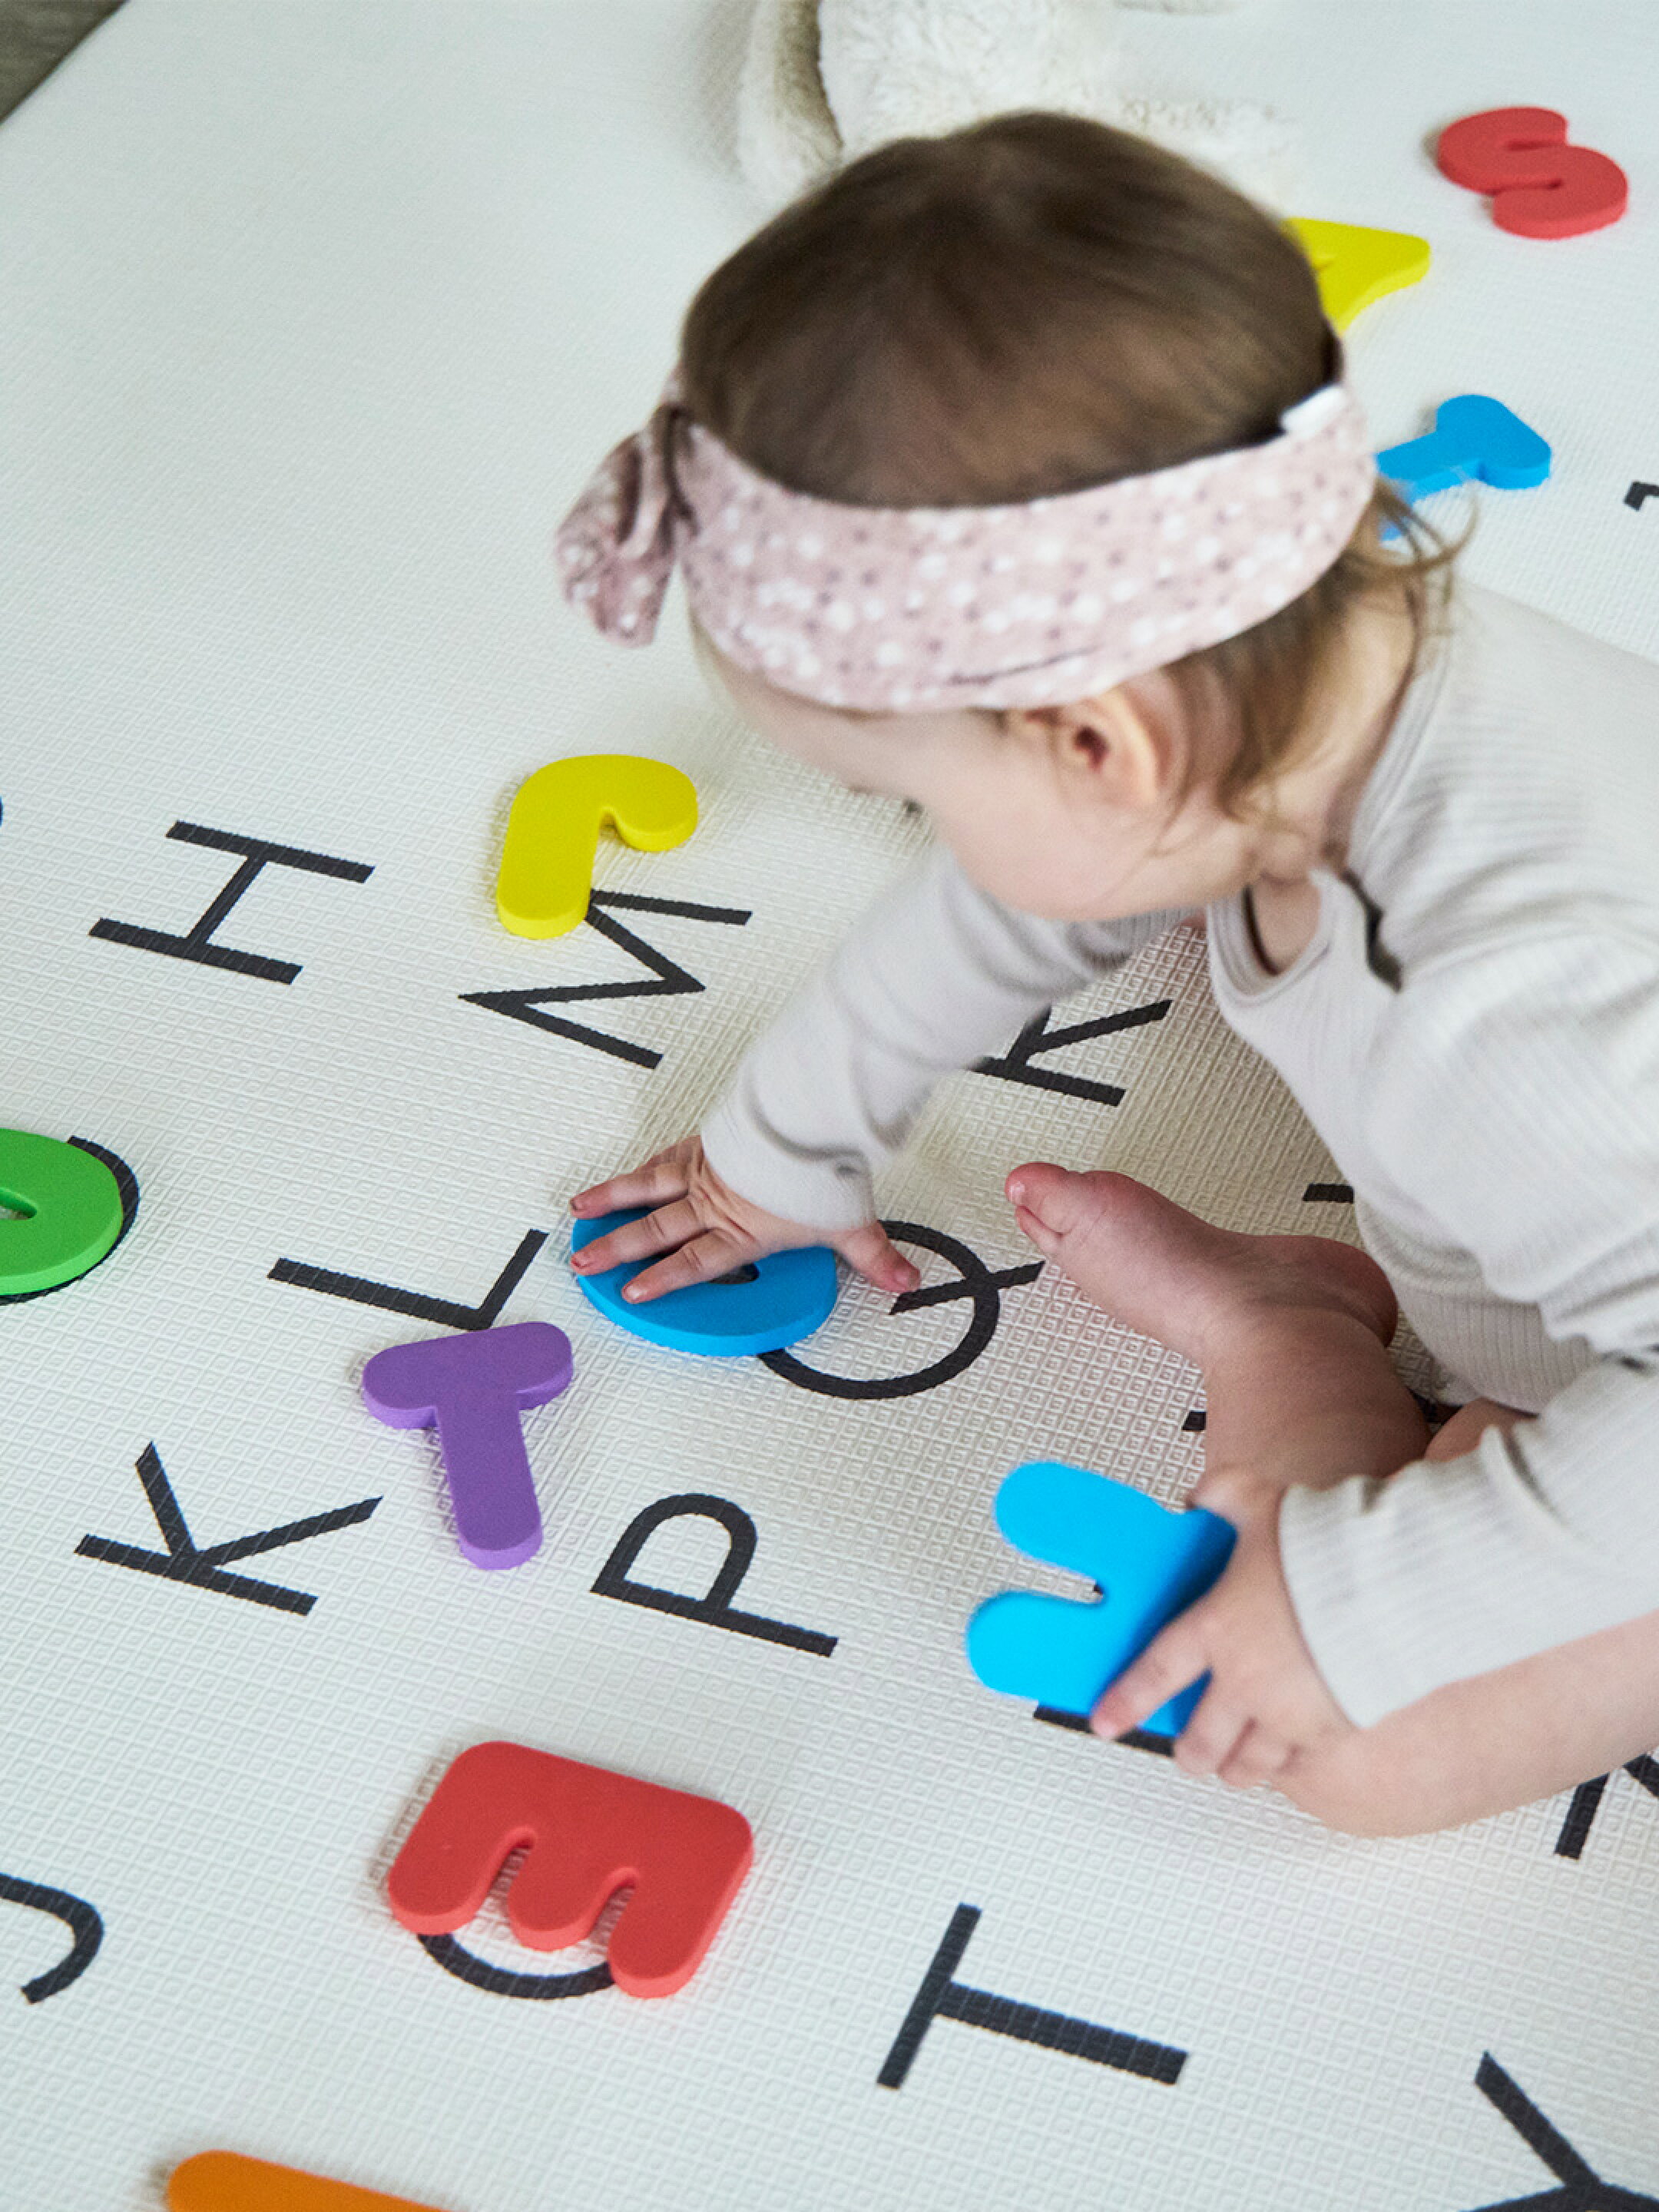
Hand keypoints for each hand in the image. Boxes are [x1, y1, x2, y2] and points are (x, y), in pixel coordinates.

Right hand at [568, 1135, 920, 1304]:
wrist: (805, 1114)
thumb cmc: (821, 1168)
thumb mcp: (851, 1221)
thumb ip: (874, 1257)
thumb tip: (906, 1281)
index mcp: (743, 1229)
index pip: (695, 1261)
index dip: (662, 1278)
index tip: (630, 1291)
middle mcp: (715, 1202)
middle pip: (656, 1229)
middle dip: (617, 1248)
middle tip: (582, 1262)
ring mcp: (705, 1168)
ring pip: (647, 1188)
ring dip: (612, 1201)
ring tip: (580, 1212)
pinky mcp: (705, 1141)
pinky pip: (662, 1157)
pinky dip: (639, 1168)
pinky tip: (624, 1174)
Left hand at [1089, 1474, 1354, 1789]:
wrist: (1396, 1584)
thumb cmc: (1327, 1546)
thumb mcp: (1259, 1500)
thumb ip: (1222, 1496)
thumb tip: (1200, 1497)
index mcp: (1217, 1630)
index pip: (1154, 1675)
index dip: (1125, 1702)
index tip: (1105, 1721)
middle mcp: (1247, 1682)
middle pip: (1202, 1741)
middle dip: (1188, 1754)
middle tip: (1185, 1755)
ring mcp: (1290, 1714)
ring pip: (1249, 1765)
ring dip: (1234, 1768)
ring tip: (1230, 1768)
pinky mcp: (1334, 1730)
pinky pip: (1301, 1764)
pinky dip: (1289, 1764)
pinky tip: (1287, 1755)